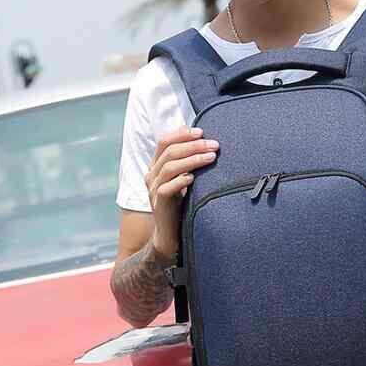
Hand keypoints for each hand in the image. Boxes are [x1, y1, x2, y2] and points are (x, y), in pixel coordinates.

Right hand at [145, 125, 218, 256]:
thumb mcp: (184, 179)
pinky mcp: (158, 204)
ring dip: (192, 159)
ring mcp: (153, 189)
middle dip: (193, 145)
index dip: (181, 134)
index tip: (201, 131)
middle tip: (214, 144)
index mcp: (156, 166)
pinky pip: (166, 188)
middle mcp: (152, 175)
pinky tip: (193, 178)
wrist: (170, 234)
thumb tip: (205, 140)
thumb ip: (188, 162)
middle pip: (169, 152)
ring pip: (169, 167)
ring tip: (211, 157)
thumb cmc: (181, 204)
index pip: (164, 142)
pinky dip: (180, 181)